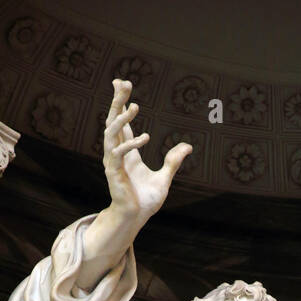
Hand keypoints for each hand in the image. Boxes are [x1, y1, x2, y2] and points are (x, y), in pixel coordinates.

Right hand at [103, 78, 190, 223]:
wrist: (136, 218)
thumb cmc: (146, 201)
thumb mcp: (165, 178)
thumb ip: (173, 161)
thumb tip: (188, 146)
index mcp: (127, 152)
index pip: (122, 122)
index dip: (121, 103)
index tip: (122, 83)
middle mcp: (117, 153)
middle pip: (113, 120)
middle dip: (116, 101)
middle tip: (122, 82)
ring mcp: (114, 162)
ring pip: (111, 133)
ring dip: (122, 119)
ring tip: (134, 106)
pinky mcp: (114, 172)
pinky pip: (119, 153)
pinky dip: (130, 144)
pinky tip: (144, 137)